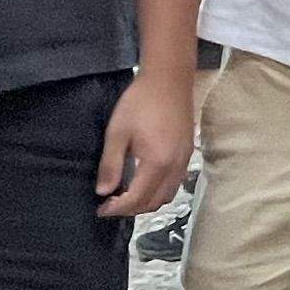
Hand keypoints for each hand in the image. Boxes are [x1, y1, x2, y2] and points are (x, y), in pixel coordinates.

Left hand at [92, 72, 194, 218]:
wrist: (169, 80)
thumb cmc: (140, 102)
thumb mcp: (117, 132)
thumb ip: (110, 164)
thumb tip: (103, 192)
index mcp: (156, 163)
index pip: (136, 199)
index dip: (117, 209)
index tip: (101, 209)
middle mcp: (174, 168)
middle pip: (154, 203)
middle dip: (131, 210)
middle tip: (111, 205)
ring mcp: (184, 162)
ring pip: (167, 197)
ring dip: (146, 203)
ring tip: (126, 197)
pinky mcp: (187, 154)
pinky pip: (175, 185)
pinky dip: (159, 192)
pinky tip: (145, 183)